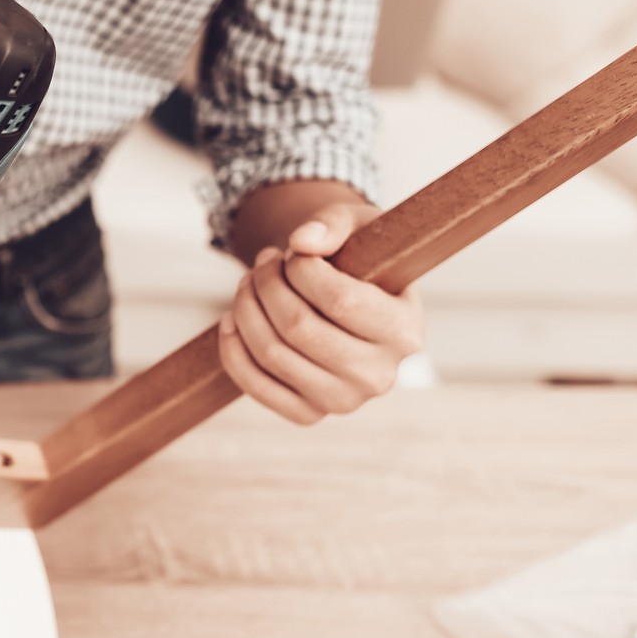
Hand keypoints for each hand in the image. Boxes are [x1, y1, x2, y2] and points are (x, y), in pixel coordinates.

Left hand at [217, 199, 423, 424]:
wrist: (348, 301)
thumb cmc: (358, 260)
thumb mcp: (358, 226)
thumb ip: (334, 223)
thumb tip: (301, 241)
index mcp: (405, 332)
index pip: (340, 300)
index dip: (301, 269)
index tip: (291, 252)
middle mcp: (380, 375)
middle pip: (299, 328)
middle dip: (267, 285)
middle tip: (264, 261)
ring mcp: (344, 401)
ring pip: (273, 354)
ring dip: (246, 309)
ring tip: (249, 282)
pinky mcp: (309, 414)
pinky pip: (256, 386)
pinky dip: (233, 348)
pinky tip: (232, 319)